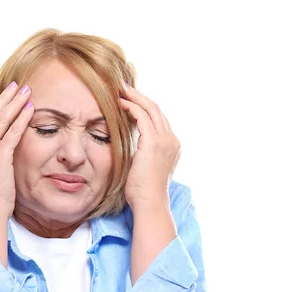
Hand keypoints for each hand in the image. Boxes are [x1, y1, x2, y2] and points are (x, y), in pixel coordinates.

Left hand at [119, 84, 180, 212]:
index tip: (131, 100)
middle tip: (124, 88)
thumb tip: (132, 150)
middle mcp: (172, 140)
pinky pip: (142, 116)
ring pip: (150, 109)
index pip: (159, 120)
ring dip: (134, 97)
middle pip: (157, 110)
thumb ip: (143, 155)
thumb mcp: (145, 169)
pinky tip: (120, 103)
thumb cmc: (143, 193)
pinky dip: (131, 107)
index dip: (145, 107)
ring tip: (120, 90)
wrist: (149, 203)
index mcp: (172, 146)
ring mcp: (165, 140)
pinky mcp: (153, 142)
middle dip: (140, 97)